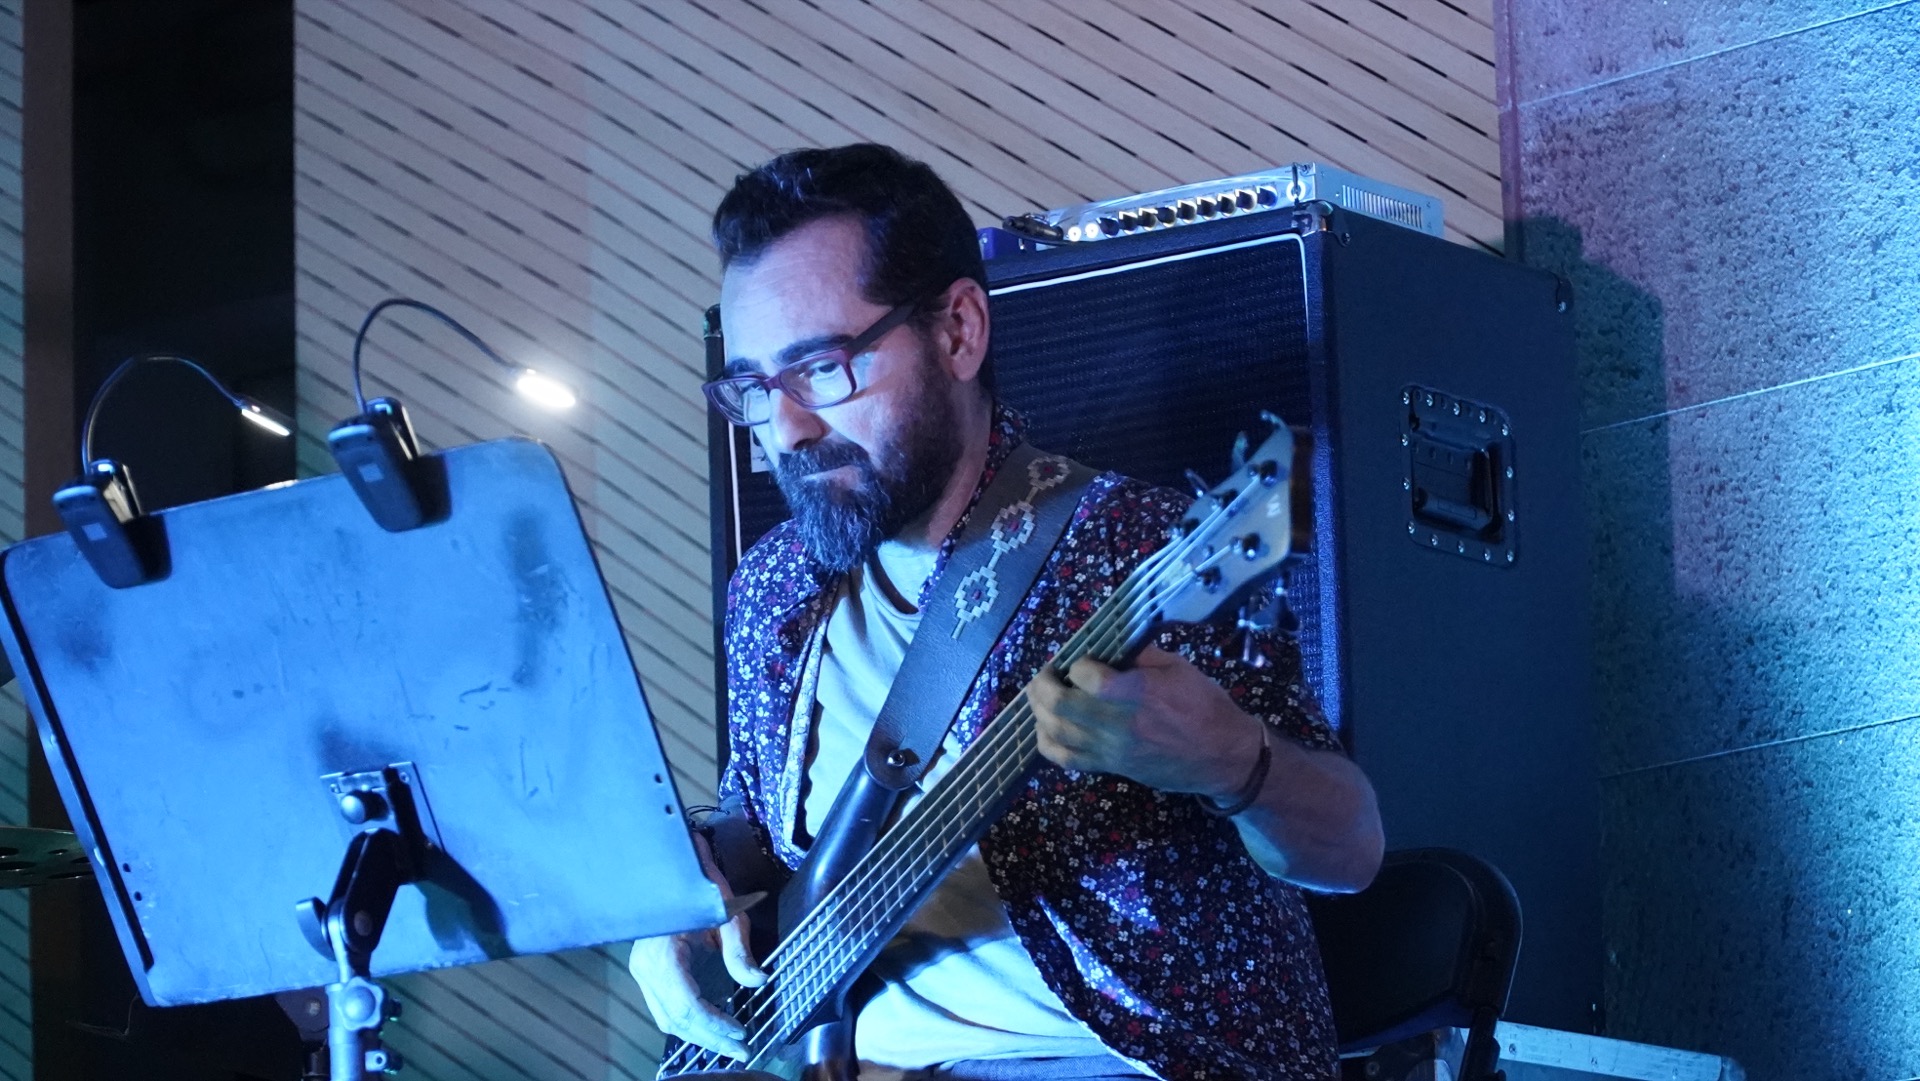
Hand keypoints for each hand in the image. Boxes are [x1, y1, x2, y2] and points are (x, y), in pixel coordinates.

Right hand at [627, 832, 767, 1058]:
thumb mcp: (727, 914)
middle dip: (709, 1039)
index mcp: (662, 954)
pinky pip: (665, 1008)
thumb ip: (738, 951)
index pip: (687, 1004)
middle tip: (741, 1052)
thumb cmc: (701, 886)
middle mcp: (645, 967)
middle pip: (676, 1019)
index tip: (741, 1034)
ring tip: (730, 1046)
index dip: (714, 1024)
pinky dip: (688, 1022)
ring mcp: (642, 971)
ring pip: (667, 1018)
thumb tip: (756, 982)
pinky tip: (711, 1028)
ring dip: (699, 1035)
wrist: (672, 868)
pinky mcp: (647, 972)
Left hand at [1027, 644, 1264, 799]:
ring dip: (1038, 709)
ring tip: (1041, 694)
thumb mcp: (1178, 668)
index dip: (1077, 664)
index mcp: (1140, 694)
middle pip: (1061, 706)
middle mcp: (1120, 724)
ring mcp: (1112, 750)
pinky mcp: (1110, 767)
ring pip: (1056, 732)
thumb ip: (1139, 654)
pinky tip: (1045, 726)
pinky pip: (1065, 758)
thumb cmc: (1205, 706)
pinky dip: (1047, 741)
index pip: (1089, 679)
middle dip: (1043, 685)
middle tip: (1047, 673)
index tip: (1083, 659)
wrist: (1222, 757)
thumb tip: (1108, 641)